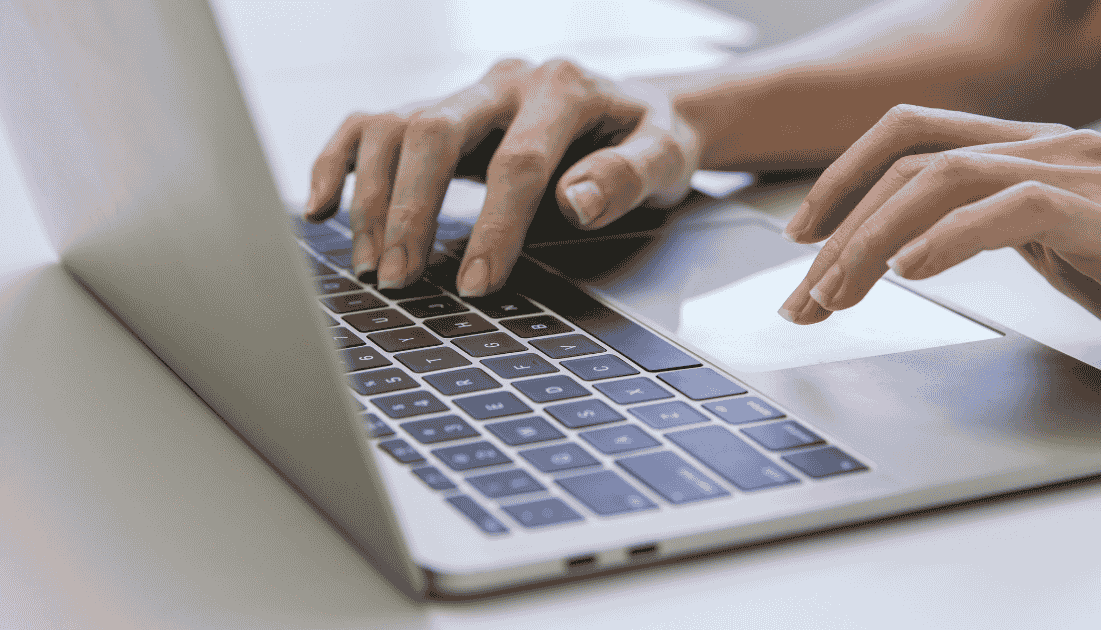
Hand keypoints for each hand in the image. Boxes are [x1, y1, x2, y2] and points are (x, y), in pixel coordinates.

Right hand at [305, 59, 699, 295]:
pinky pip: (371, 125)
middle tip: (401, 280)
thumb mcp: (667, 156)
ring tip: (374, 266)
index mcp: (563, 87)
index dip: (494, 226)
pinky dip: (338, 163)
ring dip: (373, 199)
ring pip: (392, 126)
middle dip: (412, 210)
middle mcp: (505, 81)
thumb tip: (576, 203)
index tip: (475, 283)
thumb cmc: (649, 139)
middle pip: (434, 131)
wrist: (634, 110)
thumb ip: (630, 176)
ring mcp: (465, 92)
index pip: (518, 160)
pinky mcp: (439, 111)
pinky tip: (322, 210)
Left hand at [778, 105, 1100, 329]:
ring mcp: (1082, 173)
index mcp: (1024, 150)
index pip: (911, 134)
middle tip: (805, 297)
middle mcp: (1049, 148)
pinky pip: (1012, 208)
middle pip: (911, 163)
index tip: (800, 235)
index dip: (842, 176)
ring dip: (874, 240)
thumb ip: (978, 228)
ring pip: (945, 178)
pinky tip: (910, 272)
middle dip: (841, 231)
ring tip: (838, 295)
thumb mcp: (1042, 247)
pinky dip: (949, 237)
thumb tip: (893, 252)